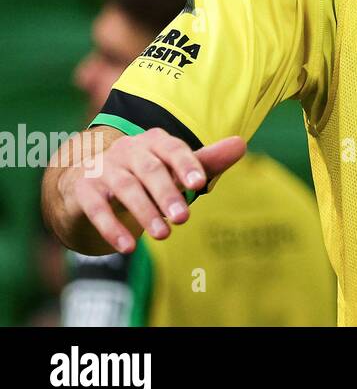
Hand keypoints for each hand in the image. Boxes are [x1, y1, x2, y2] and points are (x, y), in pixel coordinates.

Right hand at [60, 129, 245, 253]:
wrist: (89, 180)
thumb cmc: (146, 174)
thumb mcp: (174, 168)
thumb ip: (206, 162)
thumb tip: (240, 144)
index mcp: (154, 141)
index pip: (173, 148)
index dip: (186, 164)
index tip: (199, 185)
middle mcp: (128, 150)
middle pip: (150, 169)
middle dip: (167, 194)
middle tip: (185, 218)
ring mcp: (103, 167)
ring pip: (125, 188)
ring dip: (145, 212)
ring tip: (163, 235)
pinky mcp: (83, 190)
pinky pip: (96, 207)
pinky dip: (112, 227)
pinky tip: (128, 247)